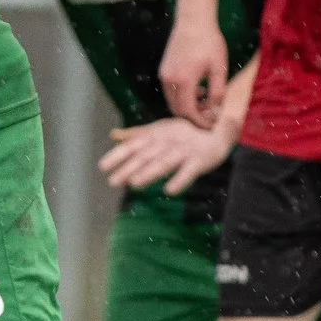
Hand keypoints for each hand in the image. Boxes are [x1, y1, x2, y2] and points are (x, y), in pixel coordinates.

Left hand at [99, 116, 234, 195]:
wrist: (218, 129)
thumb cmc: (185, 133)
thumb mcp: (160, 130)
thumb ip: (137, 134)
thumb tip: (113, 135)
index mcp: (157, 134)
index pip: (134, 145)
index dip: (118, 155)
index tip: (102, 167)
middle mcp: (168, 141)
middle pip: (146, 156)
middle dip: (129, 168)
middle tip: (113, 181)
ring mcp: (184, 150)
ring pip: (165, 162)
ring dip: (150, 173)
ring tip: (135, 184)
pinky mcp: (201, 160)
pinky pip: (189, 171)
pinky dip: (180, 180)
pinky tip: (170, 190)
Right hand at [158, 19, 231, 129]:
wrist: (194, 20)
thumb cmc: (210, 42)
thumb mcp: (219, 68)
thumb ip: (218, 92)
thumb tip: (215, 111)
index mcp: (184, 80)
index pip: (188, 112)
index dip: (199, 122)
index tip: (211, 125)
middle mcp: (169, 80)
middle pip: (178, 110)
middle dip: (193, 117)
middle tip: (210, 116)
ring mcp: (164, 75)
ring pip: (173, 102)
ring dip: (188, 107)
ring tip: (205, 100)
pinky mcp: (163, 70)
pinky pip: (170, 92)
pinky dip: (182, 97)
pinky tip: (198, 89)